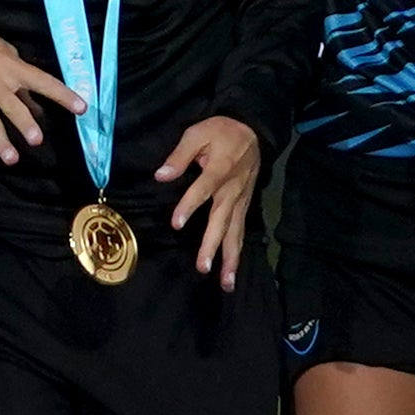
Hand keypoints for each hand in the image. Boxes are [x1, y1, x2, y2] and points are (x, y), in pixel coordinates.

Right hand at [0, 23, 75, 174]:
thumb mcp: (7, 54)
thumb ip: (22, 82)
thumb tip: (39, 107)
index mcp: (13, 69)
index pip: (43, 82)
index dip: (62, 95)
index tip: (81, 108)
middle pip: (13, 107)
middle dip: (24, 123)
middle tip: (37, 139)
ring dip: (1, 142)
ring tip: (11, 159)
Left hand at [158, 114, 261, 283]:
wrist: (253, 131)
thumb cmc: (221, 131)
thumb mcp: (198, 133)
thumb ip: (180, 155)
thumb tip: (161, 175)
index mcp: (219, 170)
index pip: (202, 191)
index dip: (189, 206)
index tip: (177, 224)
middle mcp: (231, 190)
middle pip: (222, 221)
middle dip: (212, 245)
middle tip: (203, 268)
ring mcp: (240, 200)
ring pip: (235, 233)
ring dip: (230, 258)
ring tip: (225, 283)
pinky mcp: (244, 206)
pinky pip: (241, 231)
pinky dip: (237, 251)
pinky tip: (232, 270)